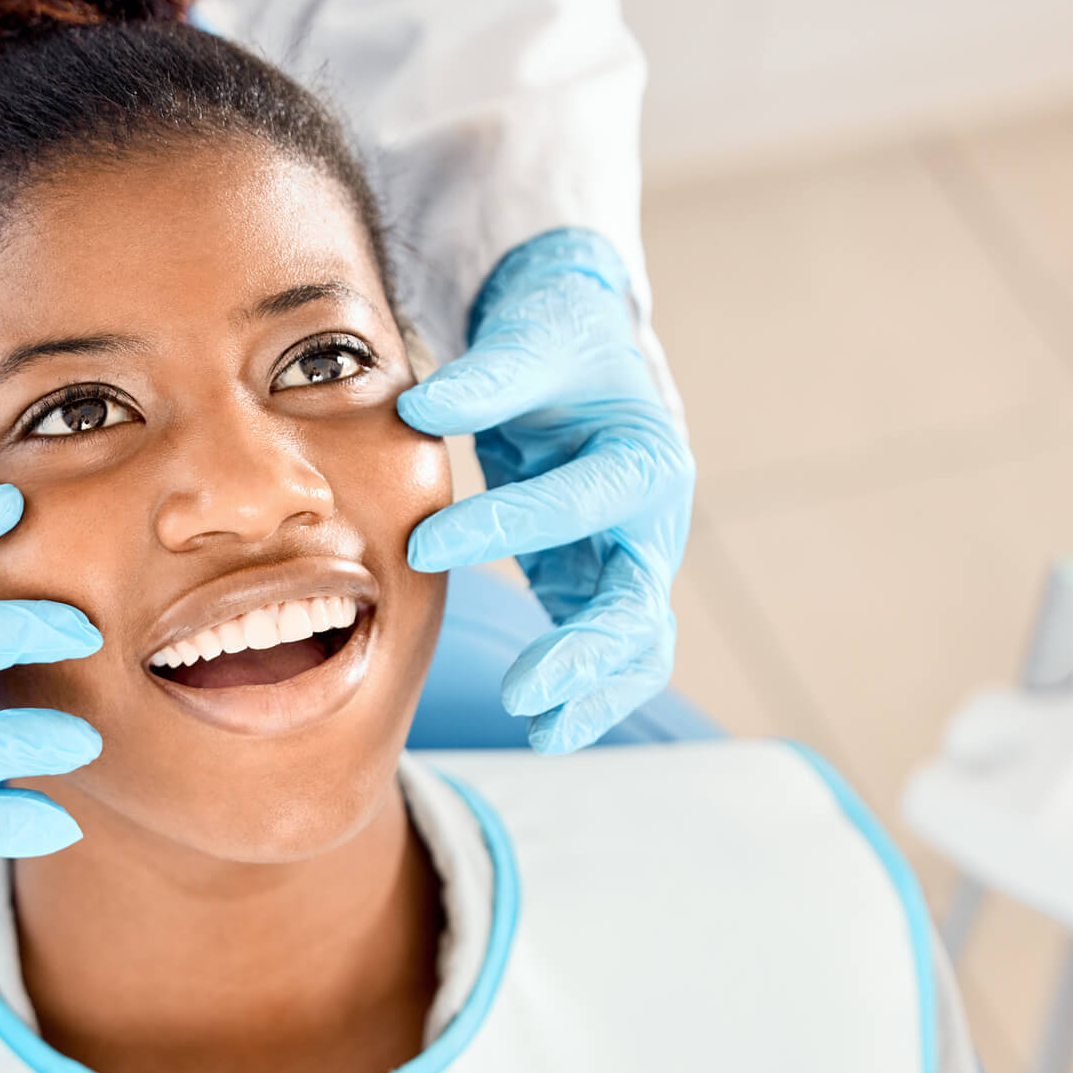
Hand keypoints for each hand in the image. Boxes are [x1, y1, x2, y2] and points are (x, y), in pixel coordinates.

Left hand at [400, 228, 693, 753]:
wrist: (581, 345)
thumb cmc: (558, 341)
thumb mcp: (530, 339)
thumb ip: (486, 376)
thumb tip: (422, 405)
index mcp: (642, 457)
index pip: (578, 502)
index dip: (502, 526)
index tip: (421, 547)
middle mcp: (652, 519)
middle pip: (636, 601)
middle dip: (585, 652)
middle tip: (520, 693)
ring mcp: (632, 558)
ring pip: (635, 644)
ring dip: (594, 693)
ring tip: (542, 733)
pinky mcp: (600, 581)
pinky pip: (606, 650)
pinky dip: (583, 690)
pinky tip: (544, 726)